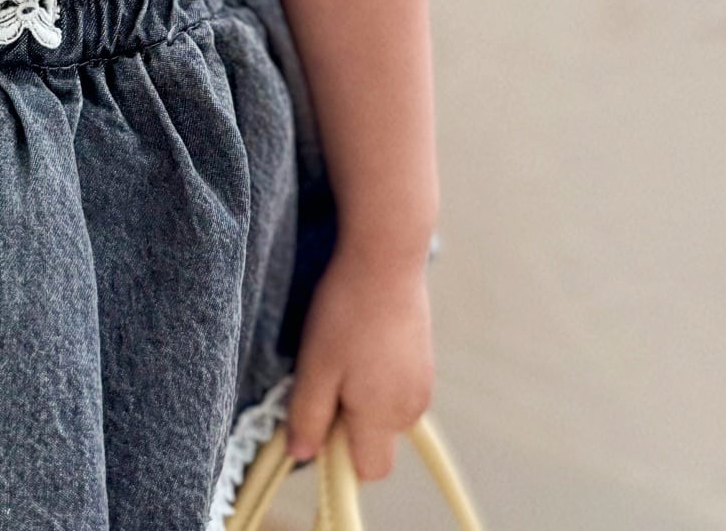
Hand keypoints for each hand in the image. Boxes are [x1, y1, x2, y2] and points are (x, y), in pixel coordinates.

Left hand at [284, 242, 434, 482]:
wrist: (386, 255)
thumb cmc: (347, 311)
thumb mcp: (315, 366)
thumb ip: (308, 418)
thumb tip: (300, 455)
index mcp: (384, 416)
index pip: (368, 470)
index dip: (339, 455)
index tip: (321, 418)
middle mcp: (412, 407)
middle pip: (377, 442)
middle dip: (351, 424)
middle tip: (330, 376)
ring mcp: (424, 382)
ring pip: (386, 414)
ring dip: (364, 398)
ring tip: (346, 351)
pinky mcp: (425, 359)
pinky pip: (398, 388)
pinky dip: (379, 376)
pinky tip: (365, 339)